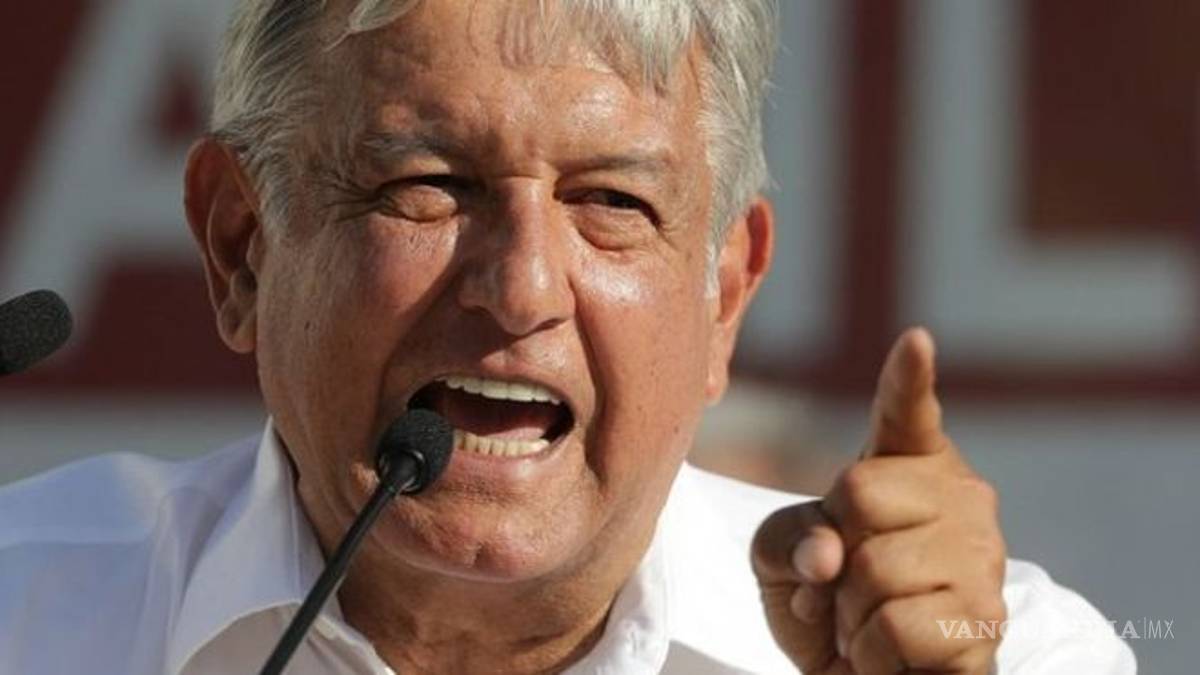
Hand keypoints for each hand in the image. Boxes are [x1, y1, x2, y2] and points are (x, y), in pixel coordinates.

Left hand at [751, 328, 1006, 673]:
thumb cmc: (829, 606)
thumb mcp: (781, 557)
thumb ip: (785, 536)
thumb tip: (829, 556)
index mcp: (910, 468)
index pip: (907, 415)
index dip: (907, 380)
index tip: (914, 341)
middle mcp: (959, 499)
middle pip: (859, 493)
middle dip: (833, 550)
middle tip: (847, 586)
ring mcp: (981, 558)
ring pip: (875, 568)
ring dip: (849, 613)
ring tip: (868, 623)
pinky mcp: (985, 621)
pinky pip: (899, 628)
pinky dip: (873, 654)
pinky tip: (891, 655)